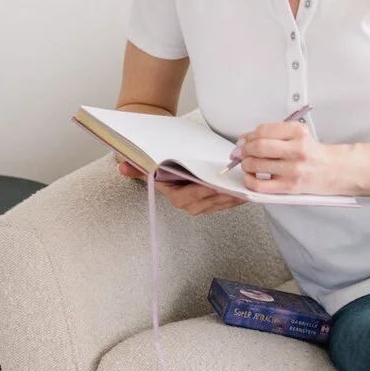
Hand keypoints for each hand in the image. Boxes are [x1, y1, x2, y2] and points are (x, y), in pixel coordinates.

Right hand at [116, 158, 247, 215]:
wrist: (168, 166)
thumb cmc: (161, 166)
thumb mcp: (147, 165)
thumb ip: (135, 167)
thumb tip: (122, 166)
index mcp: (177, 197)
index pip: (191, 197)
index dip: (203, 192)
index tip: (214, 185)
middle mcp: (191, 205)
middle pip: (210, 201)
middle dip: (224, 194)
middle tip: (236, 185)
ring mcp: (204, 205)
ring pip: (222, 203)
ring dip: (234, 196)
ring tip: (246, 187)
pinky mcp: (215, 203)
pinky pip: (228, 202)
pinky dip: (238, 198)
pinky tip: (247, 191)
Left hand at [235, 121, 338, 193]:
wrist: (333, 170)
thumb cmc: (313, 153)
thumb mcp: (298, 135)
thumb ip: (273, 134)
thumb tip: (245, 139)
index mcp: (298, 132)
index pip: (264, 130)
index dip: (248, 136)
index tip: (244, 140)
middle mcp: (297, 149)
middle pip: (258, 146)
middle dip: (244, 150)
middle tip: (242, 152)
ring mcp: (293, 169)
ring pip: (257, 164)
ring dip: (245, 164)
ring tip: (248, 164)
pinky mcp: (290, 186)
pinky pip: (261, 185)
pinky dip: (250, 180)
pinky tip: (251, 177)